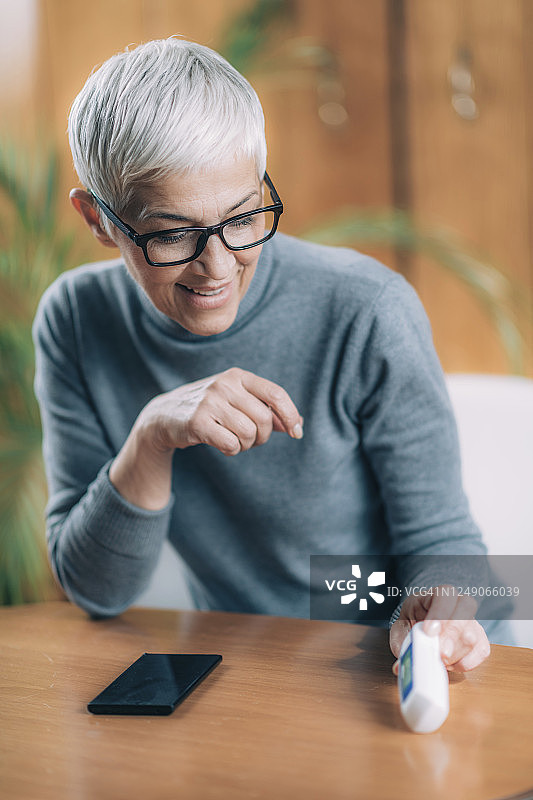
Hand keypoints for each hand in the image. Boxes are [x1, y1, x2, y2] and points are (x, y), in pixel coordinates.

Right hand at [140, 367, 302, 455]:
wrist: (165, 415)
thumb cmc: (210, 409)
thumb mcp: (238, 402)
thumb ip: (266, 411)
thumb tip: (297, 424)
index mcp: (238, 376)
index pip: (276, 394)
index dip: (290, 415)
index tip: (296, 433)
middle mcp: (224, 385)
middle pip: (263, 419)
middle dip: (263, 437)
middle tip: (251, 440)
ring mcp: (209, 402)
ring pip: (248, 434)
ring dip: (246, 445)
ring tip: (234, 441)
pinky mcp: (197, 421)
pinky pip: (231, 444)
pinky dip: (232, 451)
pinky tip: (223, 446)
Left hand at [389, 585, 490, 672]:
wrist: (422, 627)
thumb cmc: (412, 624)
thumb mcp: (401, 628)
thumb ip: (400, 642)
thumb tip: (399, 665)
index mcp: (436, 595)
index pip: (445, 595)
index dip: (440, 612)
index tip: (429, 631)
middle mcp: (458, 604)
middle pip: (465, 611)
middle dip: (451, 635)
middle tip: (440, 653)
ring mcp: (472, 622)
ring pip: (473, 634)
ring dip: (456, 653)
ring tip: (439, 660)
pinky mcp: (480, 640)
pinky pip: (481, 651)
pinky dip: (466, 663)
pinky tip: (451, 665)